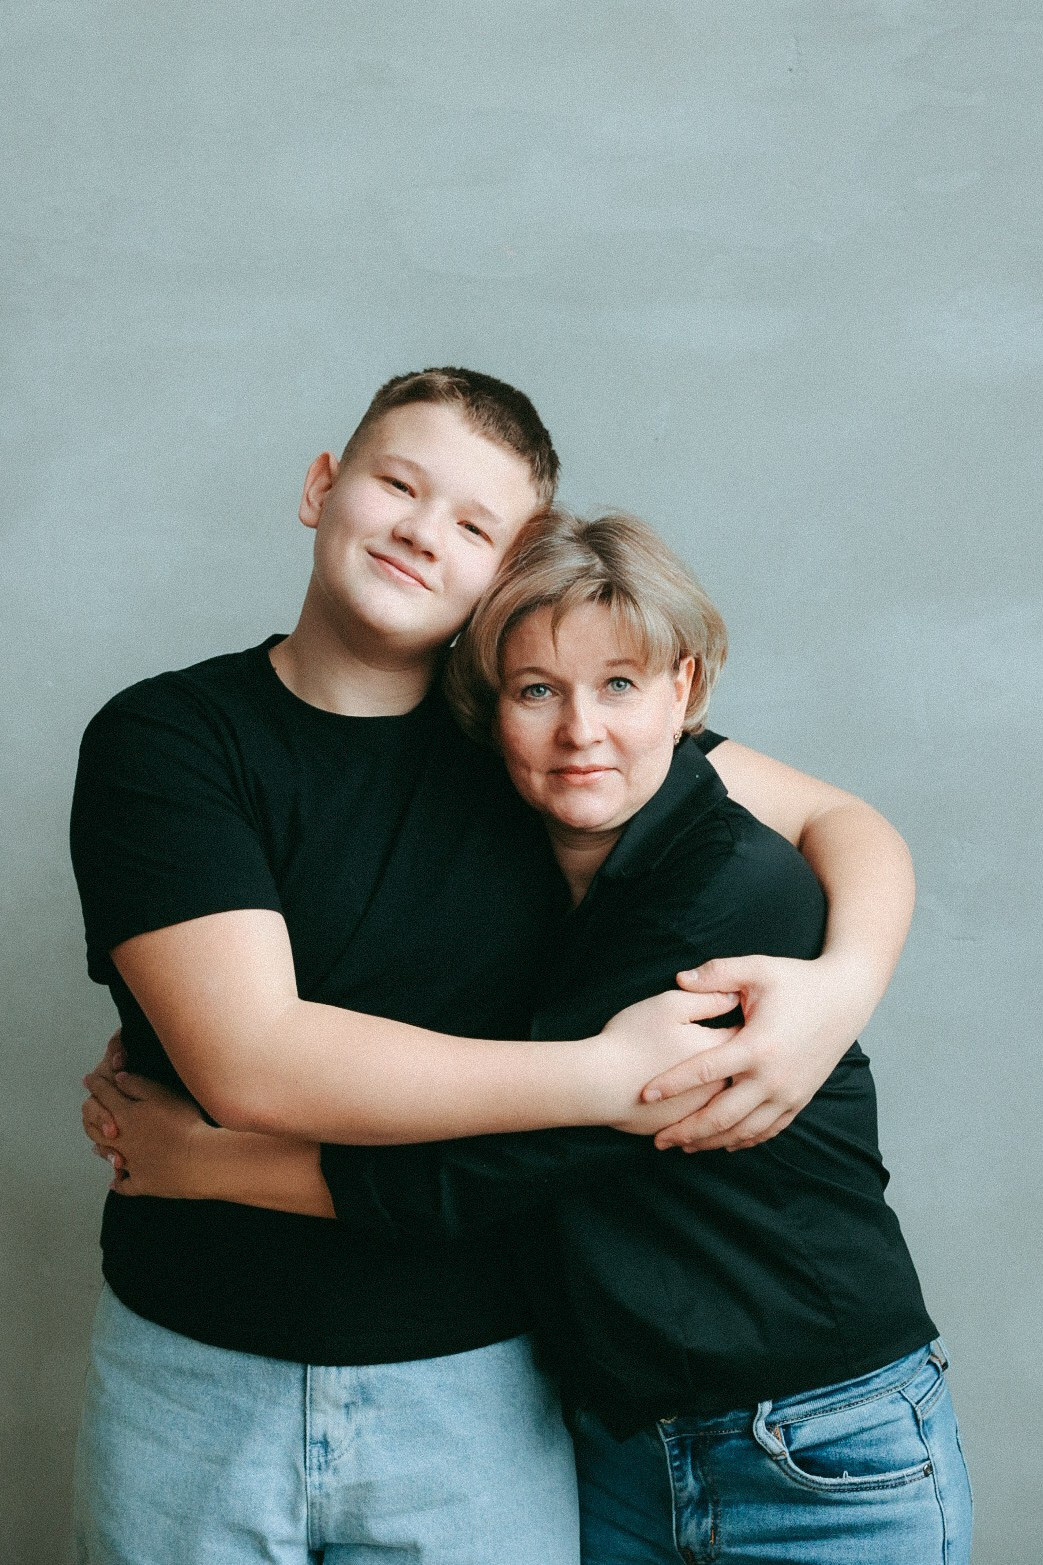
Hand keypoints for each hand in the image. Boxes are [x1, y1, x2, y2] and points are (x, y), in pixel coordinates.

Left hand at [81, 1061, 211, 1198]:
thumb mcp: (162, 1094)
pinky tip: (117, 1181)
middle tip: (90, 1110)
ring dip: (100, 1148)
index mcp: (125, 1114)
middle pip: (95, 1126)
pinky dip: (118, 1182)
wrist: (198, 1160)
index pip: (104, 1095)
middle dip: (91, 1115)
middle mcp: (121, 1139)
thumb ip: (137, 1085)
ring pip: (106, 1154)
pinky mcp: (142, 1182)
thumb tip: (117, 1078)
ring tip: (96, 1147)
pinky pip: (124, 1185)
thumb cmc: (184, 1124)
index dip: (95, 1085)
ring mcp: (130, 1163)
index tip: (89, 1079)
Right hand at [598, 987, 739, 1134]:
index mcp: (718, 1051)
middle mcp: (718, 1084)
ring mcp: (701, 1110)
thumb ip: (707, 997)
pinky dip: (715, 1115)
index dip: (752, 1022)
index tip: (753, 1015)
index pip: (748, 1034)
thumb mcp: (669, 1005)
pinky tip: (716, 1107)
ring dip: (737, 1092)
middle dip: (749, 1059)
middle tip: (752, 1047)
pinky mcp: (684, 1126)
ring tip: (739, 1080)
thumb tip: (736, 995)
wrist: (598, 1083)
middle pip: (746, 1071)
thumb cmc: (631, 1038)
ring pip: (730, 1101)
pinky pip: (708, 1122)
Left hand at [641, 953, 870, 1151]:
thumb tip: (679, 978)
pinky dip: (743, 1140)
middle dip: (686, 1130)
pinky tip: (722, 1143)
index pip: (704, 1071)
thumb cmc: (798, 980)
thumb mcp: (757, 969)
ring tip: (682, 1146)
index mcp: (757, 1045)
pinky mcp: (800, 1099)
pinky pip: (768, 1130)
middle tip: (657, 1139)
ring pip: (743, 1131)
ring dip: (711, 1141)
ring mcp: (788, 1093)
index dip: (672, 1083)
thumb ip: (716, 974)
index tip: (646, 1093)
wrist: (846, 998)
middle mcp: (772, 1077)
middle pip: (721, 1115)